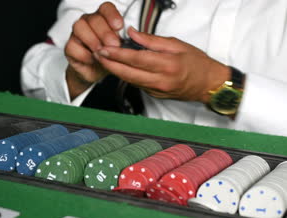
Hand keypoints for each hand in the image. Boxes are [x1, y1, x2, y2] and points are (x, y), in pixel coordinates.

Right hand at [64, 2, 122, 98]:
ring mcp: (76, 33)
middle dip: (105, 32)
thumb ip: (124, 40)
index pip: (106, 8)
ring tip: (102, 52)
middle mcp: (88, 21)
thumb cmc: (110, 56)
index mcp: (103, 18)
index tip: (119, 26)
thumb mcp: (121, 48)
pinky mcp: (69, 47)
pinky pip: (72, 46)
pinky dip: (84, 54)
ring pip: (80, 27)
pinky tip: (93, 60)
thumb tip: (132, 36)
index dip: (112, 15)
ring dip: (92, 40)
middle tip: (114, 44)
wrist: (96, 72)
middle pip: (94, 19)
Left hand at [95, 27, 229, 103]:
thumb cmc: (197, 63)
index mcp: (167, 65)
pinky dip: (126, 76)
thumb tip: (132, 33)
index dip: (118, 55)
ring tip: (104, 60)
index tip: (105, 49)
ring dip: (115, 71)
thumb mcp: (176, 44)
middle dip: (109, 64)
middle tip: (97, 55)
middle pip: (128, 73)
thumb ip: (151, 40)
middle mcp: (160, 80)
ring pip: (130, 80)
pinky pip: (136, 84)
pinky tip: (118, 68)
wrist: (208, 84)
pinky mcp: (154, 95)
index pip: (136, 59)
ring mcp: (156, 90)